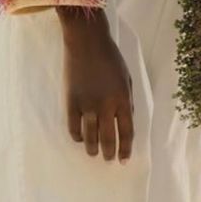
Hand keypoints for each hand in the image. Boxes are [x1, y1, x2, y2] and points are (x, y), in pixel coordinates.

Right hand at [59, 8, 133, 162]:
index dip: (126, 148)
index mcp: (122, 99)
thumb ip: (128, 99)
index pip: (127, 132)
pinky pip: (73, 127)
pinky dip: (77, 136)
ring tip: (94, 154)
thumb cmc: (110, 57)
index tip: (124, 159)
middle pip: (108, 139)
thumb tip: (127, 118)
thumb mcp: (127, 77)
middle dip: (109, 153)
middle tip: (108, 159)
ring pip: (90, 137)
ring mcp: (87, 105)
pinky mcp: (71, 101)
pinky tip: (81, 139)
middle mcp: (106, 106)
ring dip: (93, 149)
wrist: (87, 42)